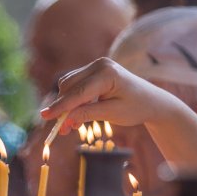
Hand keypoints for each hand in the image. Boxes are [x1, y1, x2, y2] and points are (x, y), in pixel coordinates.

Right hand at [40, 57, 173, 132]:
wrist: (151, 101)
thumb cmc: (136, 107)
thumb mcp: (113, 114)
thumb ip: (89, 114)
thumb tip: (66, 119)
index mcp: (107, 73)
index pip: (79, 92)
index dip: (61, 106)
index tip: (45, 116)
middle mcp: (100, 64)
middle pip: (69, 85)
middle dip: (62, 107)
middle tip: (61, 131)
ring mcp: (96, 65)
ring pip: (70, 84)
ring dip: (66, 105)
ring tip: (68, 128)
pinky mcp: (94, 71)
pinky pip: (76, 85)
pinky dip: (73, 100)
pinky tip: (74, 117)